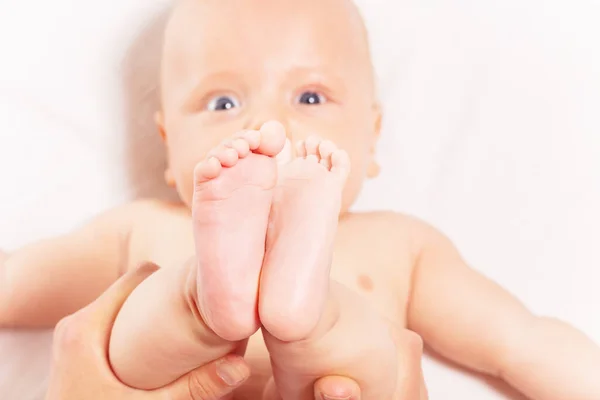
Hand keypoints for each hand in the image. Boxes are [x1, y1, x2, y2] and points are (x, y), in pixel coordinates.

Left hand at [45, 263, 250, 399]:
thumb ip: (194, 388)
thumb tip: (239, 366)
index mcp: (85, 328)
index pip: (136, 275)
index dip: (170, 276)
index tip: (196, 289)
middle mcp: (75, 324)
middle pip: (130, 288)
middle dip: (163, 294)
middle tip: (197, 309)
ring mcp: (71, 336)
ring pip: (120, 304)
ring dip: (148, 310)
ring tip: (181, 324)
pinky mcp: (73, 350)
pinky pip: (109, 320)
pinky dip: (134, 324)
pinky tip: (157, 343)